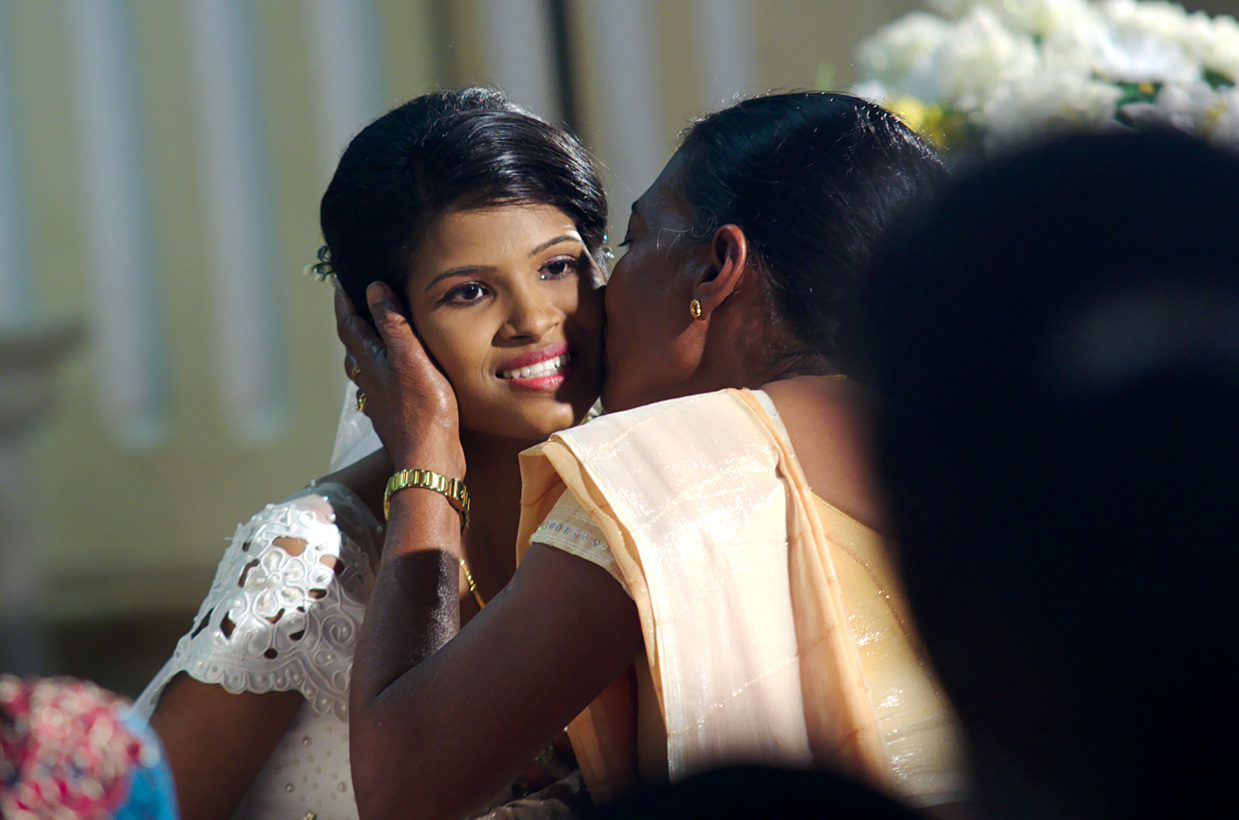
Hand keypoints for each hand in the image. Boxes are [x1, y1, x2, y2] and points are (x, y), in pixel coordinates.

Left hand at [335, 280, 465, 477]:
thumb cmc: (423, 410)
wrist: (429, 460)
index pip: (350, 323)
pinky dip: (383, 369)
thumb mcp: (410, 358)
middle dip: (354, 322)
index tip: (341, 280)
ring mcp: (380, 399)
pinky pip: (382, 384)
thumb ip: (392, 323)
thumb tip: (373, 289)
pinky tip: (396, 374)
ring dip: (366, 347)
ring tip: (375, 334)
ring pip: (365, 367)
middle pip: (353, 345)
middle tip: (357, 302)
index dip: (345, 300)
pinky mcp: (394, 415)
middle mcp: (369, 380)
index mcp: (370, 361)